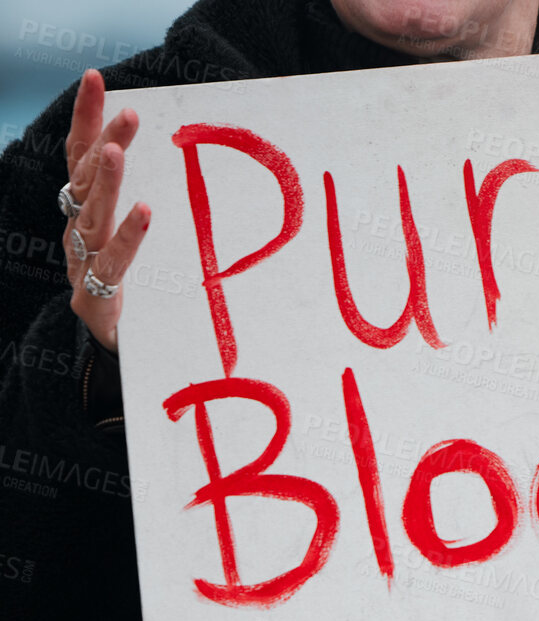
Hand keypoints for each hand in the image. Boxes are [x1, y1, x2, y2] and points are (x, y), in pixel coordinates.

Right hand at [63, 69, 149, 353]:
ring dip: (107, 182)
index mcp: (85, 211)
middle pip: (86, 179)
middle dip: (105, 141)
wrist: (117, 347)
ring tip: (120, 152)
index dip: (86, 117)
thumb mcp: (135, 235)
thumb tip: (183, 153)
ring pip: (92, 216)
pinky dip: (128, 236)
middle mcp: (77, 230)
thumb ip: (146, 196)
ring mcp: (82, 263)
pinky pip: (112, 261)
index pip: (79, 155)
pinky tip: (144, 212)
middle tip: (129, 114)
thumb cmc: (132, 283)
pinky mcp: (95, 295)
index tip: (96, 77)